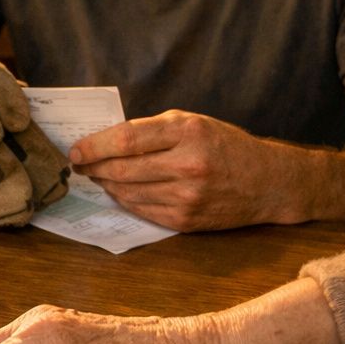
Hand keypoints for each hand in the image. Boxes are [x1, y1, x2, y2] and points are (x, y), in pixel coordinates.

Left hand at [69, 110, 304, 230]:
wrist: (269, 182)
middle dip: (93, 167)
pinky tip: (120, 190)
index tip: (75, 150)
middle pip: (121, 169)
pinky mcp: (186, 220)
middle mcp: (188, 165)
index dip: (93, 146)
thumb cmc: (225, 146)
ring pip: (126, 192)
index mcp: (188, 132)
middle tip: (80, 164)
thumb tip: (103, 141)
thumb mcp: (193, 123)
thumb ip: (151, 130)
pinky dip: (124, 199)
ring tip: (99, 175)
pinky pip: (140, 210)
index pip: (125, 140)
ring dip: (106, 184)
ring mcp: (187, 196)